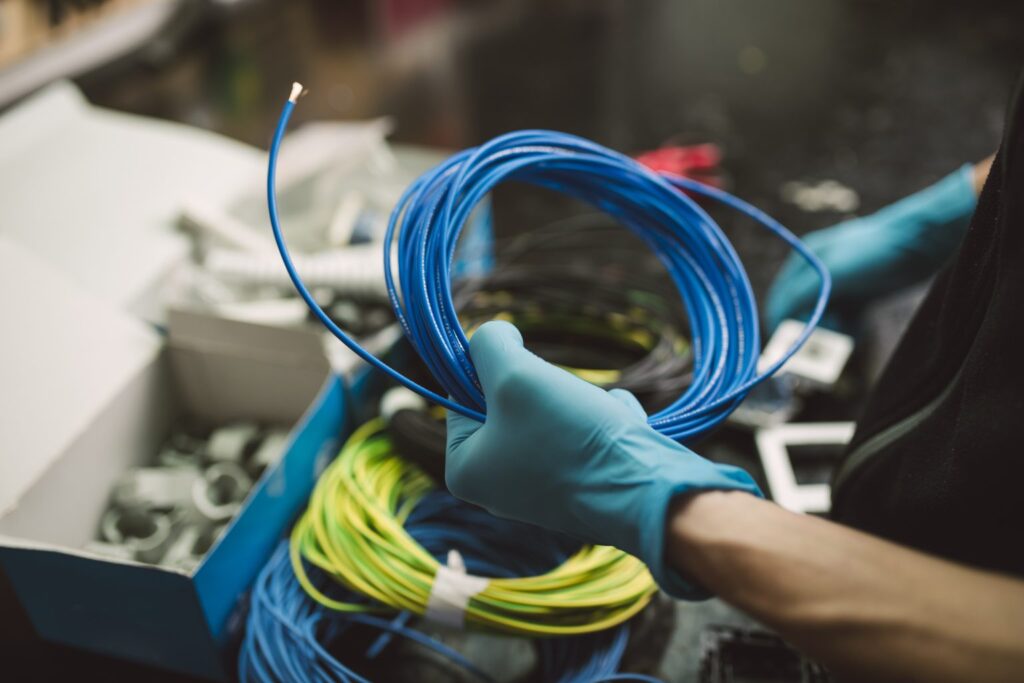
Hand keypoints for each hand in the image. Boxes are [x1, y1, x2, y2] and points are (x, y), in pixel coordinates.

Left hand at [445, 321, 761, 598]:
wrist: (645, 492)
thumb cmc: (569, 436)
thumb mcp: (514, 374)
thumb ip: (489, 344)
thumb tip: (495, 335)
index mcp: (464, 470)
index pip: (461, 394)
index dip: (493, 369)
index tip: (523, 369)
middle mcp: (498, 488)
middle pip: (511, 403)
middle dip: (545, 389)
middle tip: (562, 399)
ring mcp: (543, 491)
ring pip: (552, 414)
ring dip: (580, 401)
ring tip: (598, 417)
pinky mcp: (583, 488)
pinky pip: (585, 436)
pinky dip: (605, 423)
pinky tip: (620, 431)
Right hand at [765, 164, 977, 332]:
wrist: (925, 240)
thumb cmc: (875, 252)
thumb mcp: (832, 272)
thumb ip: (800, 293)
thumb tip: (777, 318)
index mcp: (804, 261)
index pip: (781, 300)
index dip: (783, 325)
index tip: (790, 348)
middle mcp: (817, 272)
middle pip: (802, 312)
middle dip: (810, 331)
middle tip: (823, 345)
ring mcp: (839, 284)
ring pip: (824, 318)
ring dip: (830, 333)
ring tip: (844, 338)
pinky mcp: (860, 294)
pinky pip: (845, 320)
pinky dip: (847, 330)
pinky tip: (856, 334)